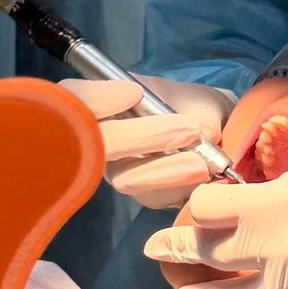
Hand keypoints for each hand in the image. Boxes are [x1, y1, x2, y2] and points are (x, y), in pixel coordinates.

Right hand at [62, 76, 236, 209]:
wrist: (209, 129)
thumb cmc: (189, 104)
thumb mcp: (193, 96)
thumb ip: (194, 111)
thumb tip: (202, 133)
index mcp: (102, 104)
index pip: (78, 98)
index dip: (97, 98)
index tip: (134, 93)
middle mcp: (99, 141)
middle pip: (102, 144)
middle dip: (143, 138)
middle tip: (189, 130)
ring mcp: (116, 170)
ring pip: (127, 177)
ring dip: (168, 170)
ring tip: (203, 162)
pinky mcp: (142, 194)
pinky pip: (153, 196)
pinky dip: (180, 187)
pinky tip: (202, 178)